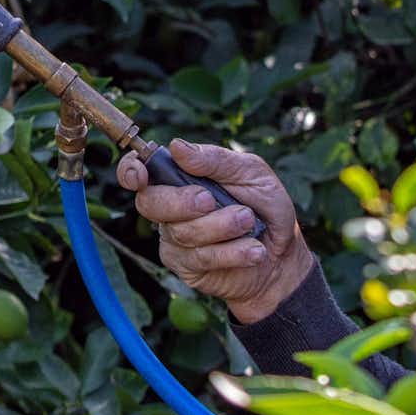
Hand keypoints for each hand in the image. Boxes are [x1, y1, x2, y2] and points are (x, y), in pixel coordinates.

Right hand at [115, 139, 315, 325]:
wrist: (286, 256)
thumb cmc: (266, 208)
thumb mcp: (251, 173)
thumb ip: (215, 159)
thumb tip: (177, 147)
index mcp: (178, 177)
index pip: (136, 171)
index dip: (129, 172)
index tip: (140, 176)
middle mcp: (169, 208)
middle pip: (150, 204)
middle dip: (182, 202)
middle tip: (211, 200)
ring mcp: (175, 239)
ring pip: (181, 232)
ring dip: (221, 227)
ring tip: (250, 223)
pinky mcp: (188, 267)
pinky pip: (200, 258)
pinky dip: (232, 252)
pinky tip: (253, 250)